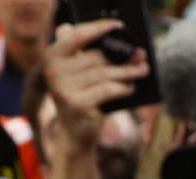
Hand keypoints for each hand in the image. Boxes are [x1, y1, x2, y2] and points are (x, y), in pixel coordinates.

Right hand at [45, 20, 149, 149]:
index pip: (77, 35)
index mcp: (52, 57)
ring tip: (142, 70)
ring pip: (104, 73)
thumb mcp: (80, 74)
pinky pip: (107, 90)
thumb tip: (124, 43)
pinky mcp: (78, 105)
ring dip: (127, 71)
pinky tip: (131, 87)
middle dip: (122, 56)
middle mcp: (54, 72)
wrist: (74, 134)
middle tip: (141, 55)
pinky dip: (123, 88)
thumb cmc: (81, 98)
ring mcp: (64, 89)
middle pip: (96, 56)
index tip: (119, 27)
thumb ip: (90, 55)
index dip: (99, 28)